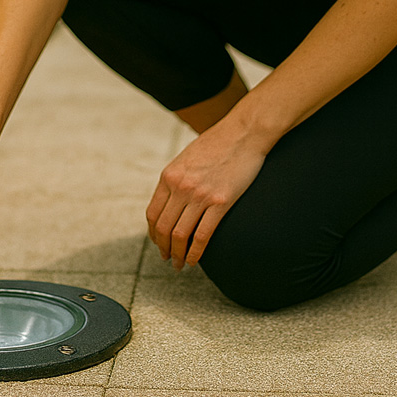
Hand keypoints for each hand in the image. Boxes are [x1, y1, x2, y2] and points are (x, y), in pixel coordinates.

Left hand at [146, 120, 266, 270]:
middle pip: (164, 228)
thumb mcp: (187, 158)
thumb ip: (177, 178)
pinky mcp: (220, 202)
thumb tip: (172, 200)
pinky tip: (195, 261)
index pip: (153, 213)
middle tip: (167, 259)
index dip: (153, 234)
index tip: (158, 243)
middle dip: (164, 249)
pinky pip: (203, 235)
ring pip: (180, 235)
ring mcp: (200, 195)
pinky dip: (196, 253)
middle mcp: (180, 186)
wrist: (244, 132)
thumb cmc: (219, 143)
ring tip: (180, 264)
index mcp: (169, 175)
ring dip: (178, 255)